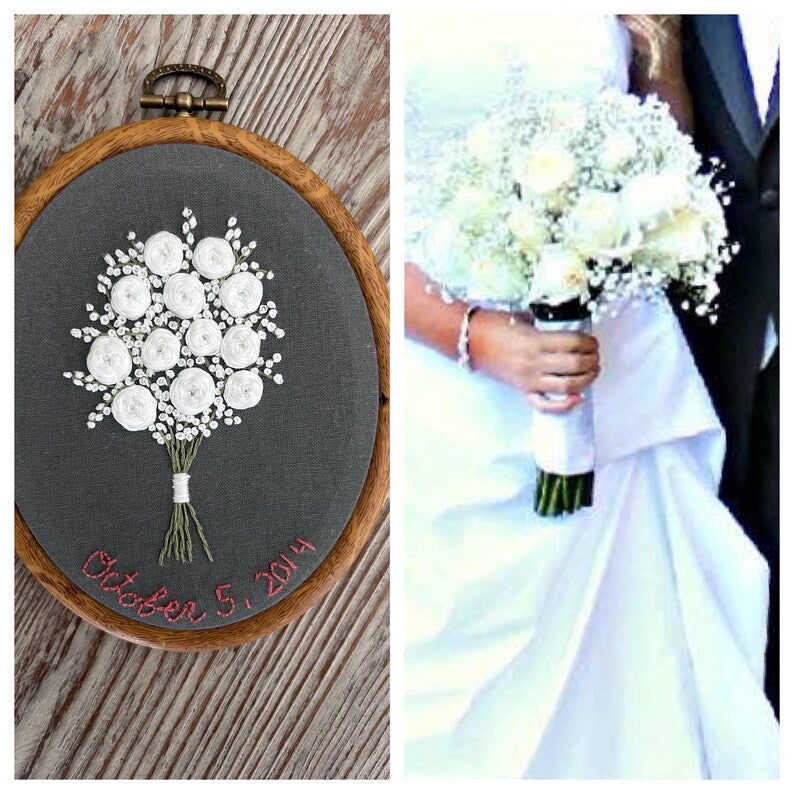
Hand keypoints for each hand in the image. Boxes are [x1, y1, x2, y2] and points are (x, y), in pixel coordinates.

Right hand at [468, 309, 599, 413]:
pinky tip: (576, 398)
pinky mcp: (523, 390)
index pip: (573, 343)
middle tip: (595, 356)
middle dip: (592, 360)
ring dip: (586, 380)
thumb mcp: (523, 318)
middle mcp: (534, 362)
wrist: (469, 340)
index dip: (589, 342)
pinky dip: (564, 404)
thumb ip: (545, 326)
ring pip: (567, 386)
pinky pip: (545, 405)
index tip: (593, 341)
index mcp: (535, 341)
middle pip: (575, 365)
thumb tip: (566, 330)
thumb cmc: (494, 325)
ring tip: (591, 372)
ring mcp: (529, 379)